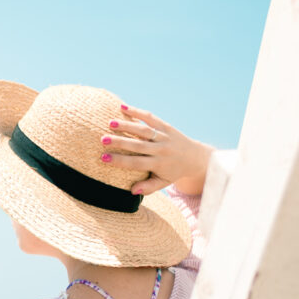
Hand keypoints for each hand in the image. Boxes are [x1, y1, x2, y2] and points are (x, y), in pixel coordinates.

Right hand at [98, 104, 212, 195]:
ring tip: (110, 122)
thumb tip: (132, 191)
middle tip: (103, 139)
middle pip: (138, 145)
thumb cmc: (174, 171)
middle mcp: (162, 150)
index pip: (136, 163)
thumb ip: (149, 187)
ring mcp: (164, 136)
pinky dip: (137, 112)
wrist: (195, 157)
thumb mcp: (164, 182)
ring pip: (144, 130)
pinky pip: (151, 118)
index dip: (120, 161)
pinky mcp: (166, 126)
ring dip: (127, 125)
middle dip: (120, 142)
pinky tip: (123, 107)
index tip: (104, 158)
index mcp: (159, 164)